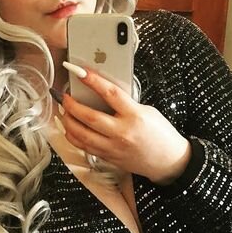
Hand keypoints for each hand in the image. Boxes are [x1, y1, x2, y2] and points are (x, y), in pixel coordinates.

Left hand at [57, 66, 191, 184]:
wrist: (167, 161)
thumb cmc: (159, 134)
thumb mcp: (146, 111)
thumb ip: (125, 104)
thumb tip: (103, 95)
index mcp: (134, 116)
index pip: (110, 94)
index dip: (93, 80)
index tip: (80, 72)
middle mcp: (122, 133)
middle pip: (90, 117)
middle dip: (72, 105)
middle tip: (64, 96)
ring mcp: (113, 147)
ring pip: (83, 135)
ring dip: (68, 122)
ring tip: (64, 112)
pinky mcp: (109, 158)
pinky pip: (86, 147)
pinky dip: (74, 137)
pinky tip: (70, 129)